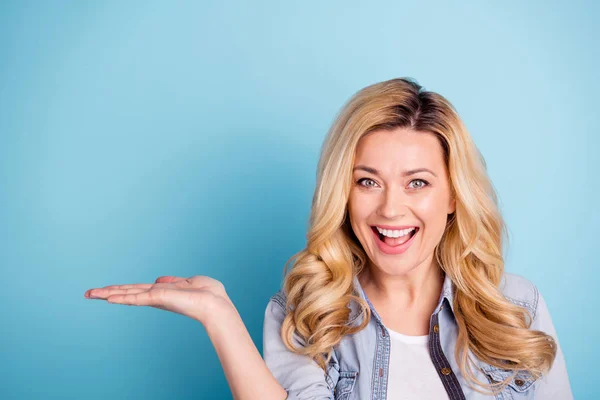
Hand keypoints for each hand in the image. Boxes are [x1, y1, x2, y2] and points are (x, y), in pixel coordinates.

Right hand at [84, 275, 233, 323]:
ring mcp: (157, 298)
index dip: (120, 290)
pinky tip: (109, 299)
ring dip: (109, 294)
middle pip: (127, 292)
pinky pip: (138, 298)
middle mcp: (156, 296)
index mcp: (162, 292)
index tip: (103, 291)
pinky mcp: (160, 298)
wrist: (217, 304)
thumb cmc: (209, 294)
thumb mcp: (189, 282)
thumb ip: (173, 281)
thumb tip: (159, 280)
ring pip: (128, 294)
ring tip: (90, 294)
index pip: (136, 290)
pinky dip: (123, 298)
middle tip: (87, 293)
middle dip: (107, 293)